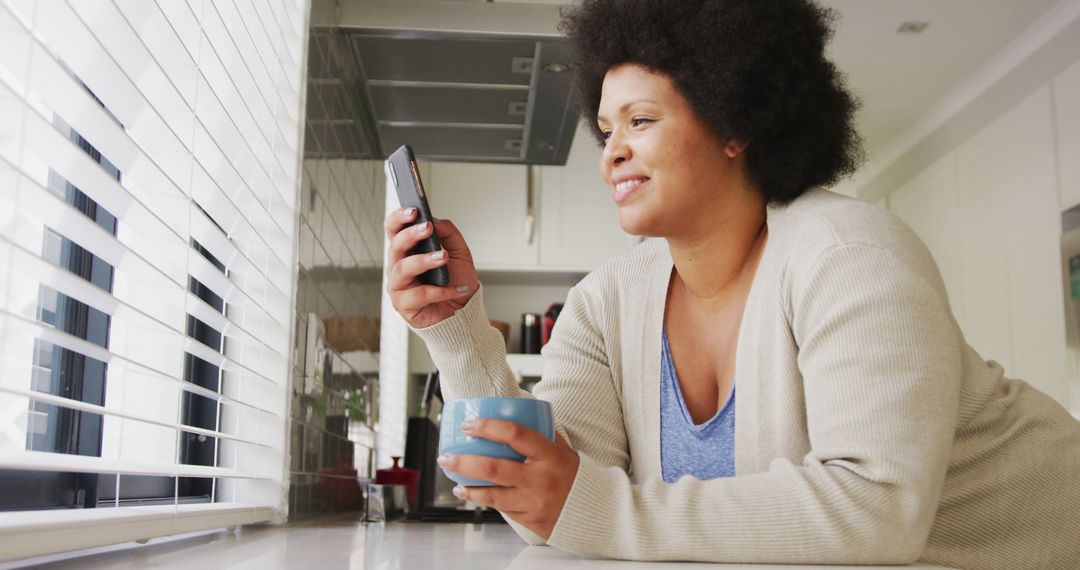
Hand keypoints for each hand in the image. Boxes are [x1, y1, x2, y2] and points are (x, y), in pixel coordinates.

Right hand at [384, 208, 479, 327]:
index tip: (414, 211)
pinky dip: (439, 291)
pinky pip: (418, 295)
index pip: (393, 229)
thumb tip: (436, 221)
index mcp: (407, 251)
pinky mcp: (404, 306)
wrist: (463, 311)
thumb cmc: (456, 281)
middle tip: (428, 229)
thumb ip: (448, 234)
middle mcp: (398, 267)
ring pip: (403, 269)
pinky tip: (456, 289)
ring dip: (424, 261)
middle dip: (411, 235)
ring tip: (444, 258)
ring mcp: (398, 286)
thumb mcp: (459, 252)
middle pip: (395, 246)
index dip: (399, 218)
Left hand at [438, 419, 579, 539]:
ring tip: (453, 478)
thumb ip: (541, 436)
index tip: (469, 425)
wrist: (596, 511)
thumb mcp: (563, 451)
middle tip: (446, 455)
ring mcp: (534, 502)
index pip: (515, 435)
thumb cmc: (576, 476)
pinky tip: (471, 493)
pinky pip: (501, 509)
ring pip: (492, 495)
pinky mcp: (530, 520)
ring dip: (468, 487)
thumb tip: (517, 414)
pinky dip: (484, 500)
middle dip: (464, 461)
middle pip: (494, 468)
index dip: (488, 427)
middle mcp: (541, 479)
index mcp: (550, 456)